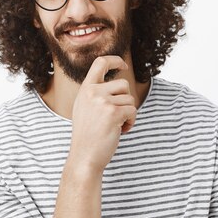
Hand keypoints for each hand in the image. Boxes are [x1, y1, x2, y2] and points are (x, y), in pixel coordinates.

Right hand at [67, 56, 136, 173]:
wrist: (84, 157)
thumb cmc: (88, 135)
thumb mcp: (85, 108)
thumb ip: (96, 94)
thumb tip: (119, 82)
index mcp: (85, 89)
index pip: (100, 63)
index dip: (115, 60)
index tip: (123, 65)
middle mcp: (92, 92)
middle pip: (123, 84)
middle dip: (126, 100)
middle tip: (117, 116)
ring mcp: (102, 101)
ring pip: (130, 99)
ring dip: (129, 113)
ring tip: (117, 125)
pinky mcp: (113, 112)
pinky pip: (133, 110)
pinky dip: (131, 122)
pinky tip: (121, 131)